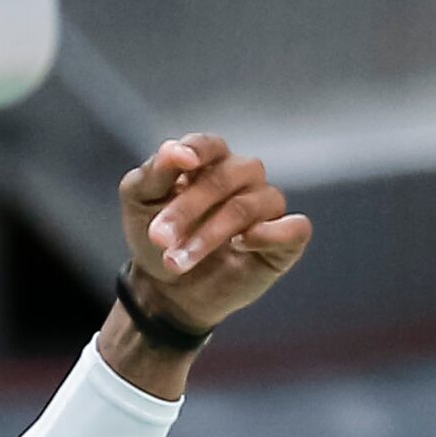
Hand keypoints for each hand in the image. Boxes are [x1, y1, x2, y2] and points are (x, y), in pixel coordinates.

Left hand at [120, 134, 309, 333]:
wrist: (168, 291)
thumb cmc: (157, 240)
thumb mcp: (141, 203)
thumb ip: (154, 173)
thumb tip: (175, 150)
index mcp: (210, 161)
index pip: (210, 145)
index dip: (197, 150)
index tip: (182, 163)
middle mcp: (243, 177)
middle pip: (226, 178)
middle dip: (188, 208)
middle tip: (159, 238)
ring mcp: (267, 207)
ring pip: (250, 205)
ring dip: (211, 233)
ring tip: (178, 260)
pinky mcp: (285, 240)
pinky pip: (295, 227)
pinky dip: (271, 234)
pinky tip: (240, 245)